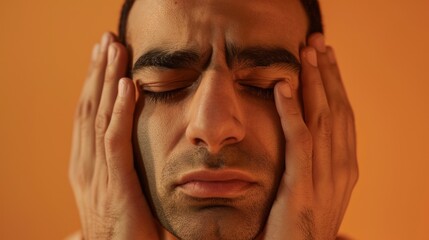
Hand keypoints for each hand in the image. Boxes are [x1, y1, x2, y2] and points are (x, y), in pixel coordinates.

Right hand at [68, 32, 158, 238]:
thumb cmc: (123, 230)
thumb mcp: (117, 193)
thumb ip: (120, 168)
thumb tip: (130, 147)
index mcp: (86, 166)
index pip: (88, 115)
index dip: (95, 83)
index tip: (103, 56)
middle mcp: (85, 164)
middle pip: (89, 107)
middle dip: (98, 72)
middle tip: (106, 40)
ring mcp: (96, 173)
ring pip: (99, 115)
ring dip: (107, 80)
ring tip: (114, 48)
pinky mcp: (115, 183)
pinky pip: (115, 139)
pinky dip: (121, 110)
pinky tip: (127, 85)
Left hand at [263, 33, 357, 239]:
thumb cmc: (300, 229)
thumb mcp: (315, 195)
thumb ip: (318, 172)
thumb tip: (318, 153)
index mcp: (345, 169)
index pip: (343, 117)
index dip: (336, 84)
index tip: (326, 58)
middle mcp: (342, 169)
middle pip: (337, 110)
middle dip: (328, 73)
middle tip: (318, 42)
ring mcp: (325, 179)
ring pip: (322, 119)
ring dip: (314, 82)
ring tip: (306, 52)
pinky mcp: (301, 187)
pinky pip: (299, 141)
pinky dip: (292, 112)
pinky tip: (282, 86)